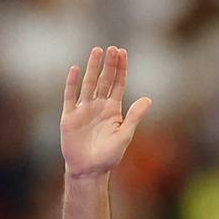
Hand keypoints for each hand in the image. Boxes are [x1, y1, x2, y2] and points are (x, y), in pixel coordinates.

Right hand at [61, 46, 151, 178]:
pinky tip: (76, 69)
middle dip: (109, 65)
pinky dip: (72, 83)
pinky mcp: (69, 116)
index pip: (117, 85)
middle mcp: (98, 106)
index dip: (120, 69)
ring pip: (89, 84)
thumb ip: (134, 117)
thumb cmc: (108, 157)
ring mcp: (83, 109)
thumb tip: (148, 99)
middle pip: (104, 80)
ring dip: (93, 68)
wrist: (88, 170)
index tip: (122, 53)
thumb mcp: (124, 136)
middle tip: (112, 48)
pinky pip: (70, 96)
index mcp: (113, 110)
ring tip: (97, 51)